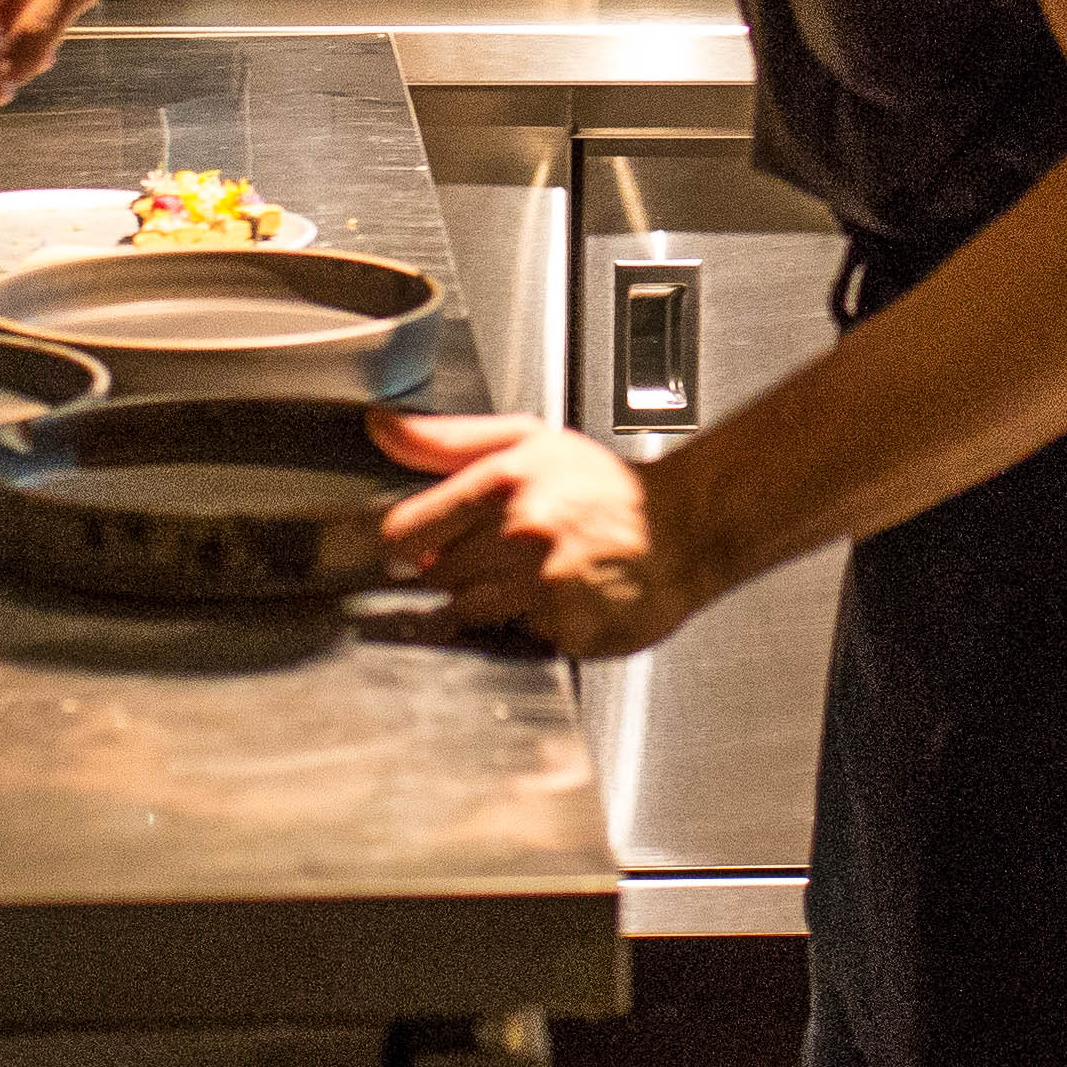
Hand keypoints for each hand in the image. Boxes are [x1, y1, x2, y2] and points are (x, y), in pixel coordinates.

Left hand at [373, 410, 690, 653]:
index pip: (405, 530)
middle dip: (455, 568)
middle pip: (434, 575)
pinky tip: (558, 598)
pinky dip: (529, 626)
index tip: (422, 542)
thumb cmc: (606, 487)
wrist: (686, 527)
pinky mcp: (564, 628)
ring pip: (466, 611)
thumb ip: (446, 438)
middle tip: (497, 554)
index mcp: (502, 481)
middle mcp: (518, 533)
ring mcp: (541, 585)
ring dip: (488, 601)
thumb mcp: (527, 440)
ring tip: (529, 576)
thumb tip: (381, 428)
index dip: (408, 541)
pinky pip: (514, 638)